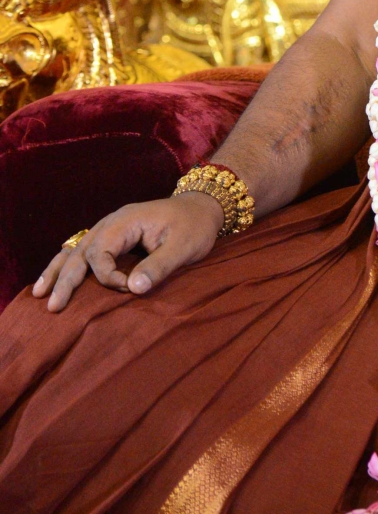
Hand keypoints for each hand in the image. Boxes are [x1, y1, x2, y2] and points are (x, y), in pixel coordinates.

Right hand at [33, 194, 225, 312]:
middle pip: (80, 251)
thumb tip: (134, 288)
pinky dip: (68, 263)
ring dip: (59, 271)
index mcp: (126, 221)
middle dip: (65, 279)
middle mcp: (112, 223)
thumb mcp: (184, 247)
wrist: (202, 208)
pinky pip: (84, 249)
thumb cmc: (195, 227)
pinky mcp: (114, 237)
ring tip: (40, 293)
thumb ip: (159, 266)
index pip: (101, 252)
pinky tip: (55, 277)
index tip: (128, 288)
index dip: (107, 276)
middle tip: (53, 305)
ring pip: (76, 249)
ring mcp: (110, 228)